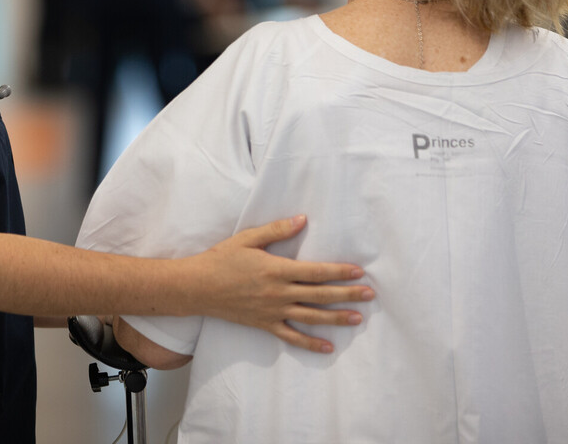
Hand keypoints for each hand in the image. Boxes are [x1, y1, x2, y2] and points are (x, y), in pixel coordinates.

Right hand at [190, 215, 373, 352]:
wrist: (197, 287)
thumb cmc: (221, 259)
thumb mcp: (248, 238)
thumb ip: (276, 230)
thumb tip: (302, 220)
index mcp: (276, 269)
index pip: (315, 271)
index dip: (339, 271)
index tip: (358, 271)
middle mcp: (278, 292)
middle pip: (320, 295)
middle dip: (347, 295)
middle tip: (369, 295)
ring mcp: (273, 311)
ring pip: (311, 317)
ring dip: (336, 318)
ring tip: (358, 319)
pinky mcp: (265, 324)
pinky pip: (292, 337)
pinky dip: (310, 343)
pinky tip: (328, 347)